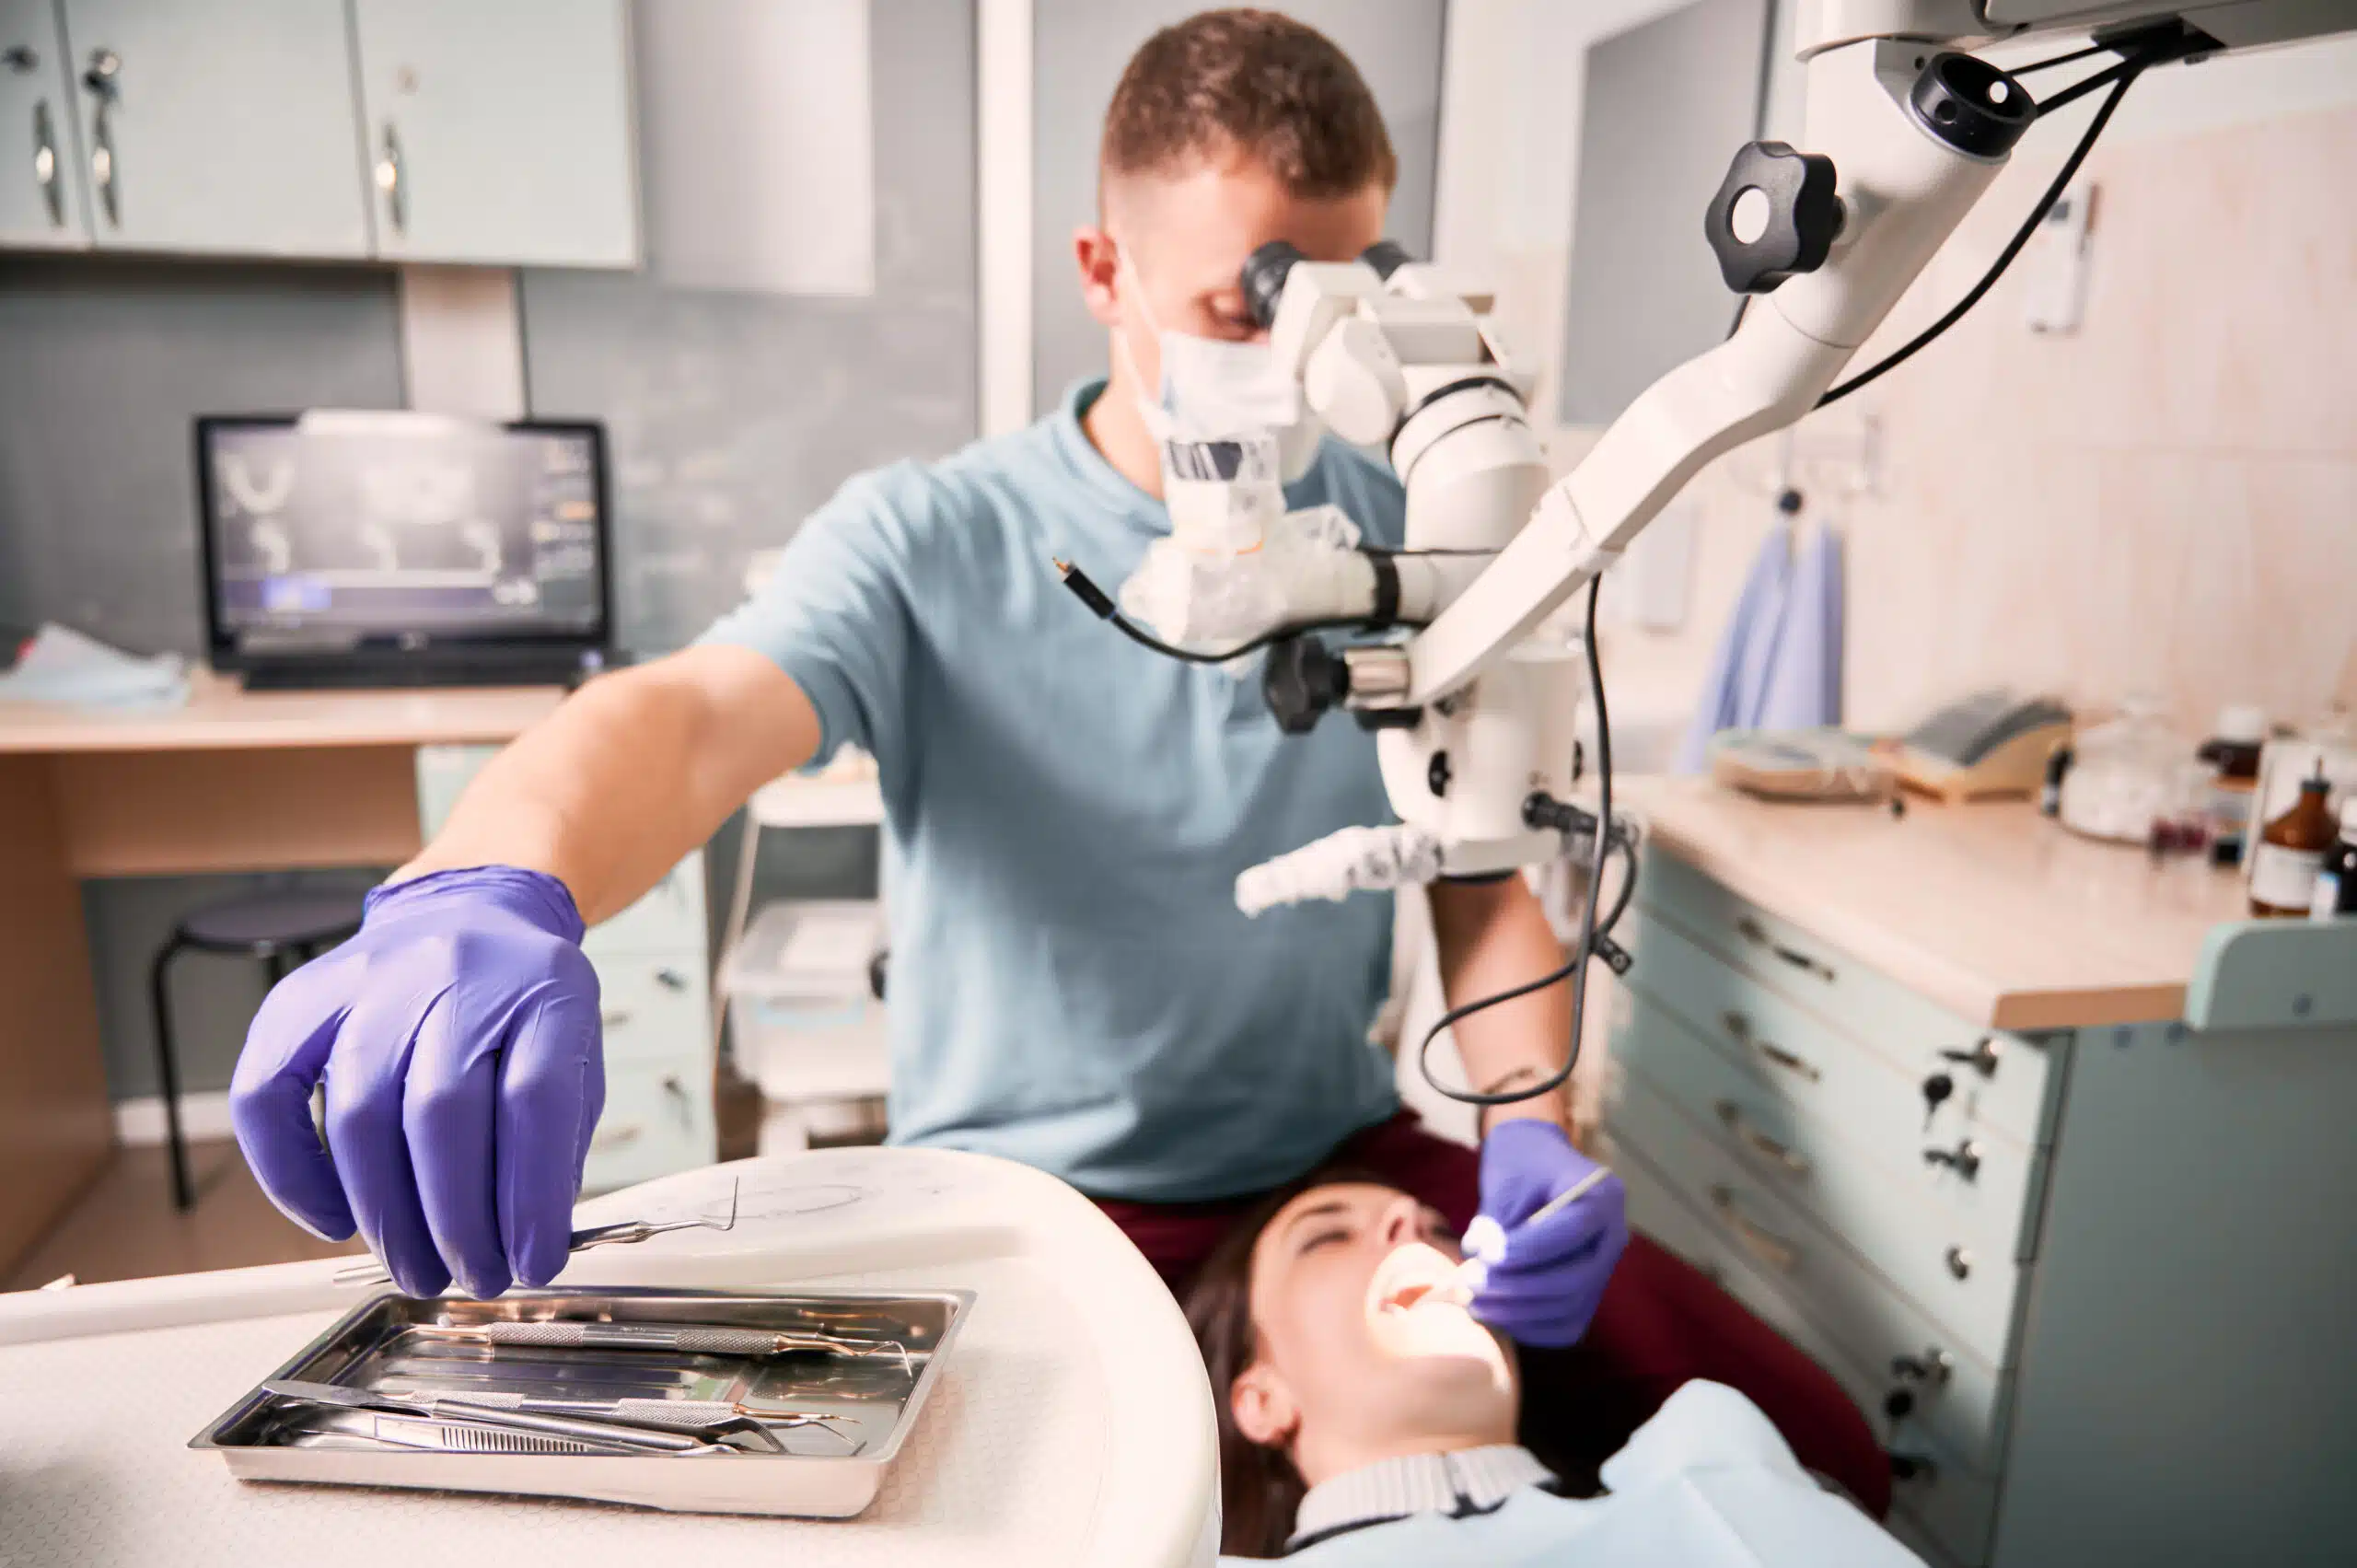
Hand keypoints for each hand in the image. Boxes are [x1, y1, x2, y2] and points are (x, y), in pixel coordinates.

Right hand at [229, 867, 601, 1297]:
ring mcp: (367, 983)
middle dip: (454, 1220)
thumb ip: (555, 1141)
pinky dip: (293, 1175)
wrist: (470, 912)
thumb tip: (526, 1244)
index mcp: (541, 986)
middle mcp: (450, 974)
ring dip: (384, 1214)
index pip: (534, 1099)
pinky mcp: (298, 1003)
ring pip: (359, 1112)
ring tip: (415, 1266)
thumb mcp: (574, 1053)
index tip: (534, 1262)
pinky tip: (334, 1220)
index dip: (531, 1197)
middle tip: (469, 1277)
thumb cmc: (522, 1002)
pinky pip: (267, 1097)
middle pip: (440, 1111)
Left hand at [1465, 1119, 1628, 1347]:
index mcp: (1602, 1196)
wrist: (1537, 1164)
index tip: (1483, 1254)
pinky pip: (1567, 1324)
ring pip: (1570, 1307)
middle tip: (1471, 1283)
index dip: (1527, 1249)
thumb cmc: (1522, 1163)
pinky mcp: (1588, 1292)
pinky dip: (1531, 1328)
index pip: (1572, 1232)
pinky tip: (1495, 1316)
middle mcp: (1613, 1237)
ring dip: (1518, 1313)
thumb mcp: (1508, 1177)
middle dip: (1519, 1288)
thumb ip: (1495, 1217)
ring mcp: (1604, 1268)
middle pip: (1575, 1279)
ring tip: (1473, 1303)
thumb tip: (1477, 1257)